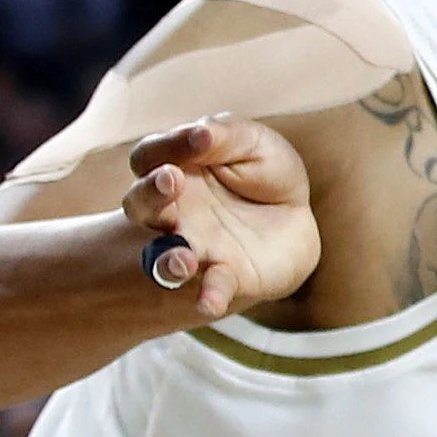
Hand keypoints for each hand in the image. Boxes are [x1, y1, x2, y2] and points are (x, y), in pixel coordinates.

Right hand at [123, 115, 322, 318]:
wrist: (296, 217)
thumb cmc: (264, 171)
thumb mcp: (252, 142)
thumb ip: (225, 134)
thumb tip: (201, 132)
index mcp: (173, 169)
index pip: (152, 156)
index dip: (171, 144)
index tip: (202, 137)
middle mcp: (172, 211)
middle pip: (140, 205)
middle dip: (150, 195)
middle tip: (170, 182)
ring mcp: (194, 246)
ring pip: (163, 256)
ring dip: (166, 259)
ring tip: (182, 259)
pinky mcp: (224, 274)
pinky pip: (210, 287)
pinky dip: (209, 296)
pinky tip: (209, 304)